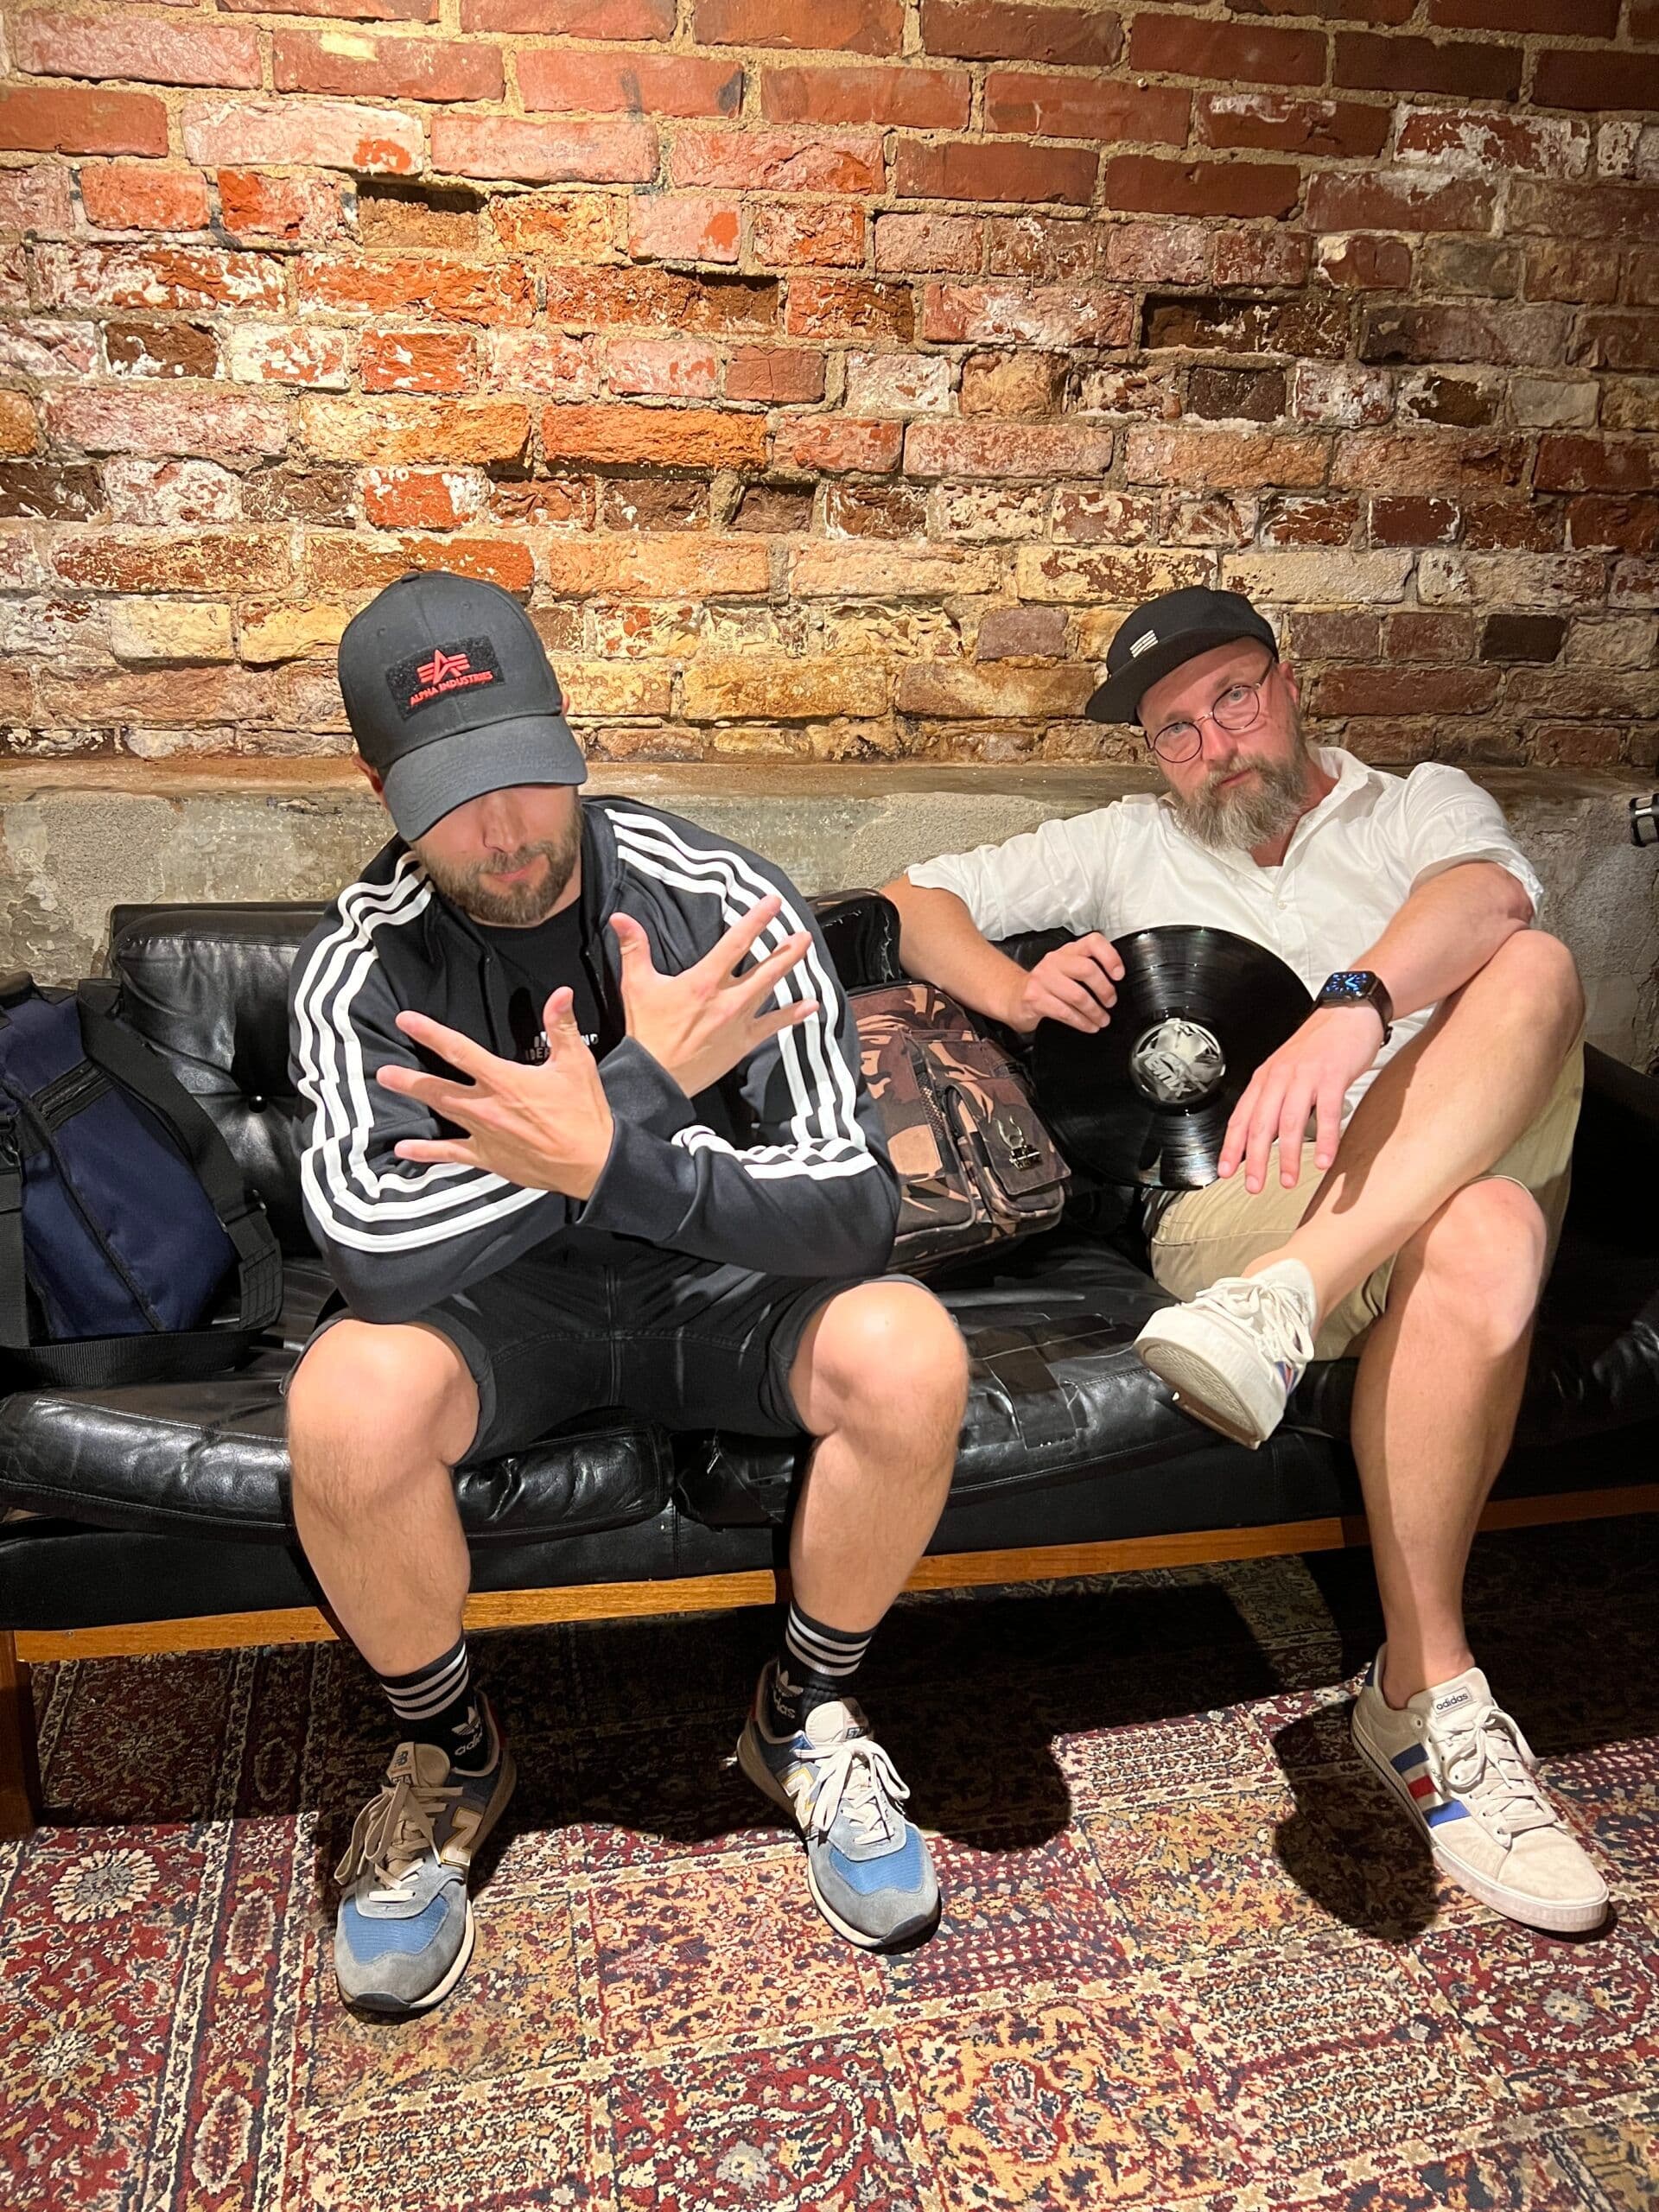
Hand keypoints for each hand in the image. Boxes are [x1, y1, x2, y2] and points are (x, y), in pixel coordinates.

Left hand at [378, 990, 614, 1200]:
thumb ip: (562, 1027)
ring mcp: (484, 1135)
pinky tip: (403, 1150)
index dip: (430, 1033)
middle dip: (409, 1078)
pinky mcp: (488, 1158)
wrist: (593, 1162)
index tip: (405, 1020)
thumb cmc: (584, 1112)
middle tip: (382, 1070)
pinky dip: (426, 1153)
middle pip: (439, 1088)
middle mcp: (488, 1107)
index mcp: (505, 1080)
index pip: (459, 1051)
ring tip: (388, 1087)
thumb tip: (560, 993)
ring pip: (441, 1115)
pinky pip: (451, 1154)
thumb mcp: (577, 1064)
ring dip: (414, 1101)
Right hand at [610, 893, 818, 1096]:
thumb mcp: (636, 985)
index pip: (736, 943)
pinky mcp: (742, 1043)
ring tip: (805, 951)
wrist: (655, 1077)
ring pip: (770, 990)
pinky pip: (773, 1026)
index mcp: (703, 981)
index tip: (773, 904)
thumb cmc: (645, 1031)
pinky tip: (811, 1006)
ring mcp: (738, 1022)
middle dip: (785, 948)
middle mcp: (726, 999)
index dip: (757, 920)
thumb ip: (634, 948)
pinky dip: (793, 1015)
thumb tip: (620, 918)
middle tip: (802, 932)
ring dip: (789, 969)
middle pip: (764, 968)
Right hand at [1003, 932, 1123, 1033]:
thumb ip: (1088, 967)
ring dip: (1095, 1012)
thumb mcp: (1066, 969)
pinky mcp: (1035, 998)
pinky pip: (1065, 1012)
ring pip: (1078, 995)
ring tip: (1102, 1020)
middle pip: (1087, 970)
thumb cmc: (1046, 984)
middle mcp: (1054, 961)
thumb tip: (1116, 982)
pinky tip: (1088, 1026)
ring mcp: (1043, 979)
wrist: (1013, 995)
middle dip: (1105, 990)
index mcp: (1068, 951)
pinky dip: (1082, 1022)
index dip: (1110, 957)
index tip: (1119, 975)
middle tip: (1110, 1003)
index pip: (1093, 942)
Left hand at [1218, 1003, 1385, 1193]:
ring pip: (1290, 1122)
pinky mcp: (1332, 1076)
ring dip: (1289, 1155)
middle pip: (1261, 1124)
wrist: (1347, 1013)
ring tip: (1288, 1179)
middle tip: (1253, 1185)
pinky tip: (1325, 1160)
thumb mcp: (1286, 1070)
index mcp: (1264, 1078)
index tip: (1225, 1172)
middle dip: (1255, 1159)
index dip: (1231, 1147)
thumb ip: (1274, 1100)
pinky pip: (1326, 1113)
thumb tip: (1263, 1135)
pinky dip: (1325, 1139)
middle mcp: (1279, 1077)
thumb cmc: (1318, 1046)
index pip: (1241, 1118)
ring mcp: (1305, 1077)